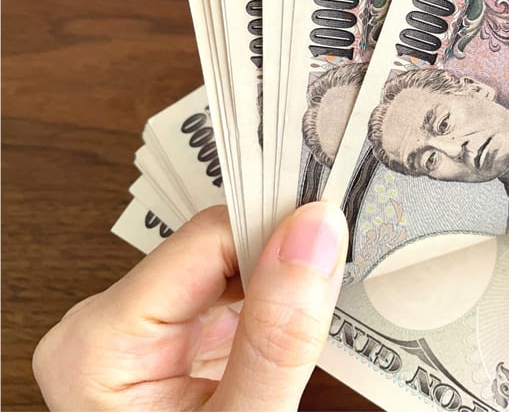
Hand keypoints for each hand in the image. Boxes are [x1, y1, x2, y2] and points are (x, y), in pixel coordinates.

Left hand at [33, 202, 347, 410]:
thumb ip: (277, 335)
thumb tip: (315, 234)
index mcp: (102, 339)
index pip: (208, 238)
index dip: (278, 230)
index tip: (337, 233)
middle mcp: (109, 324)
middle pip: (216, 248)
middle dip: (283, 256)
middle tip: (342, 265)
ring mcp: (140, 332)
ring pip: (228, 268)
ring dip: (282, 280)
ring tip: (327, 294)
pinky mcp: (171, 342)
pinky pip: (229, 297)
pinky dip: (273, 303)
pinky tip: (300, 320)